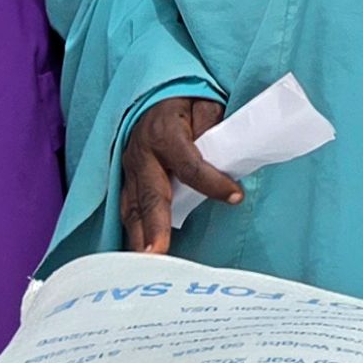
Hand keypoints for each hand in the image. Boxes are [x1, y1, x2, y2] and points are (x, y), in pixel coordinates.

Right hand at [117, 95, 241, 255]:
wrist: (150, 98)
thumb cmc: (184, 104)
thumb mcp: (205, 103)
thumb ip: (213, 124)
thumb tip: (224, 150)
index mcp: (165, 133)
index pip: (190, 164)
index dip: (212, 182)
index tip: (235, 197)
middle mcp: (142, 154)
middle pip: (151, 195)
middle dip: (154, 226)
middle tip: (157, 254)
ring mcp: (131, 170)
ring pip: (132, 207)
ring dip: (138, 237)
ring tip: (145, 264)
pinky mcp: (126, 181)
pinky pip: (128, 209)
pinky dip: (133, 232)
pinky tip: (138, 255)